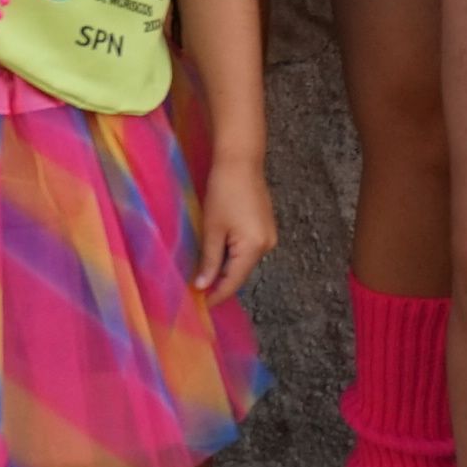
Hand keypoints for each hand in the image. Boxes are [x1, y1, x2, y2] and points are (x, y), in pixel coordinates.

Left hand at [194, 161, 277, 294]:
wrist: (241, 161)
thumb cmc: (223, 192)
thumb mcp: (212, 229)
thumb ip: (210, 260)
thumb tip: (203, 285)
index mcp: (254, 248)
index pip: (234, 281)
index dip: (217, 295)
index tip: (201, 305)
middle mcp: (267, 245)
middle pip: (241, 272)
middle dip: (220, 282)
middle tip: (198, 291)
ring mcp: (268, 235)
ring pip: (244, 260)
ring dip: (225, 268)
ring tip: (204, 274)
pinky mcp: (265, 226)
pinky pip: (248, 248)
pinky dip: (233, 254)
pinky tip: (217, 254)